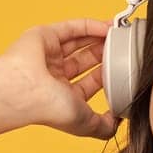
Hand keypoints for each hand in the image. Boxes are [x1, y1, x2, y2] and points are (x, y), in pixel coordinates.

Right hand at [0, 18, 117, 140]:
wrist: (27, 90)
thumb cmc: (50, 109)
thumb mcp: (86, 124)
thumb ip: (104, 126)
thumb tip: (118, 121)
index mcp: (62, 96)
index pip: (89, 85)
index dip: (107, 77)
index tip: (124, 70)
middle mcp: (54, 75)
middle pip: (85, 61)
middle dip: (105, 55)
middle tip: (123, 49)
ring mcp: (48, 55)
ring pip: (78, 42)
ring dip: (99, 38)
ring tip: (119, 35)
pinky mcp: (44, 36)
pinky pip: (71, 28)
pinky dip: (91, 26)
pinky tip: (108, 27)